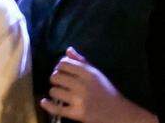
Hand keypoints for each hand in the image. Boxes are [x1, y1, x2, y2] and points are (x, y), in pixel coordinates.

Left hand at [40, 47, 156, 122]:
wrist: (119, 113)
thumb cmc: (106, 91)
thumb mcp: (97, 74)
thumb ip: (81, 62)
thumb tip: (68, 50)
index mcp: (88, 74)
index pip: (63, 63)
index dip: (59, 67)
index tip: (61, 71)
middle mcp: (83, 85)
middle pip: (56, 76)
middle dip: (55, 79)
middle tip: (60, 83)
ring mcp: (80, 100)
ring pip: (54, 90)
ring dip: (55, 92)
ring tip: (60, 93)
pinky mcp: (78, 114)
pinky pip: (56, 108)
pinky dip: (47, 105)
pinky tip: (44, 102)